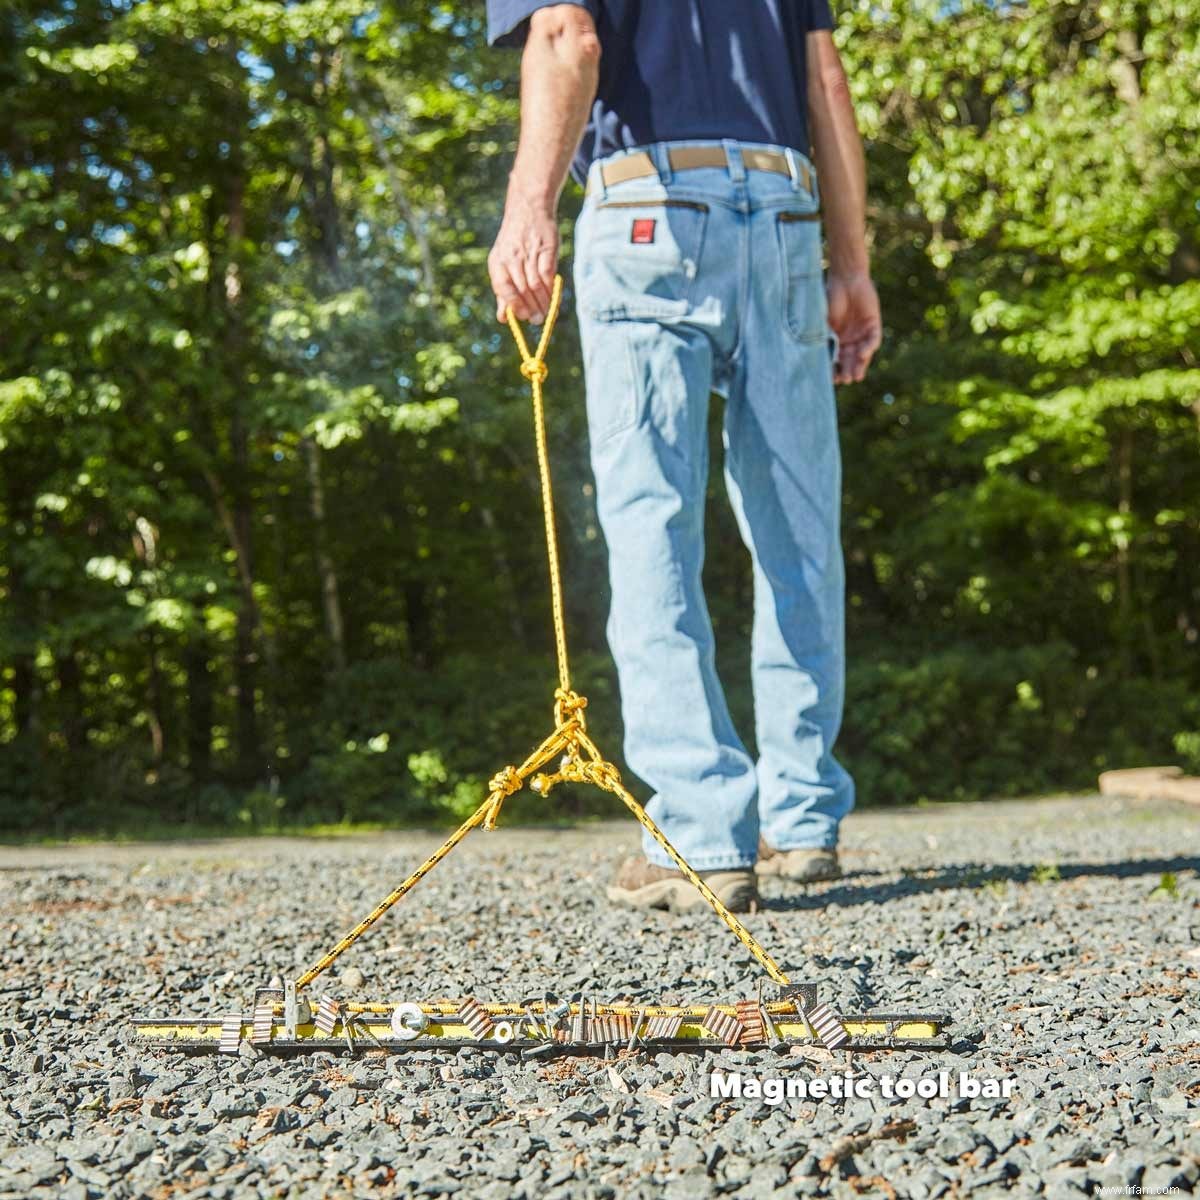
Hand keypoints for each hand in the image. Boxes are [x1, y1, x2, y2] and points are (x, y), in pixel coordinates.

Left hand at [488, 196, 558, 323]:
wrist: (528, 209)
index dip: (514, 305)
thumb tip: (503, 318)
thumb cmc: (515, 244)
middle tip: (538, 320)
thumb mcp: (503, 264)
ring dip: (542, 302)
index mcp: (497, 262)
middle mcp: (511, 257)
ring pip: (535, 284)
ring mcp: (529, 252)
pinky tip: (553, 298)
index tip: (524, 318)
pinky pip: (548, 274)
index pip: (503, 289)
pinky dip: (551, 289)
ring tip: (547, 313)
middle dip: (531, 308)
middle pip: (521, 289)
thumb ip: (503, 292)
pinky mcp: (546, 249)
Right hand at [825, 271, 881, 383]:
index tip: (832, 379)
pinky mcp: (874, 325)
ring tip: (856, 376)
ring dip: (860, 365)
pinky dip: (869, 348)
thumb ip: (823, 339)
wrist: (845, 278)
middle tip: (846, 380)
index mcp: (836, 340)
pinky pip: (873, 340)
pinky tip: (863, 354)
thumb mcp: (823, 323)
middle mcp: (850, 339)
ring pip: (863, 354)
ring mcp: (862, 333)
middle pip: (850, 360)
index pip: (837, 360)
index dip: (835, 370)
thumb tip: (818, 361)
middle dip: (848, 370)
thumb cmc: (829, 298)